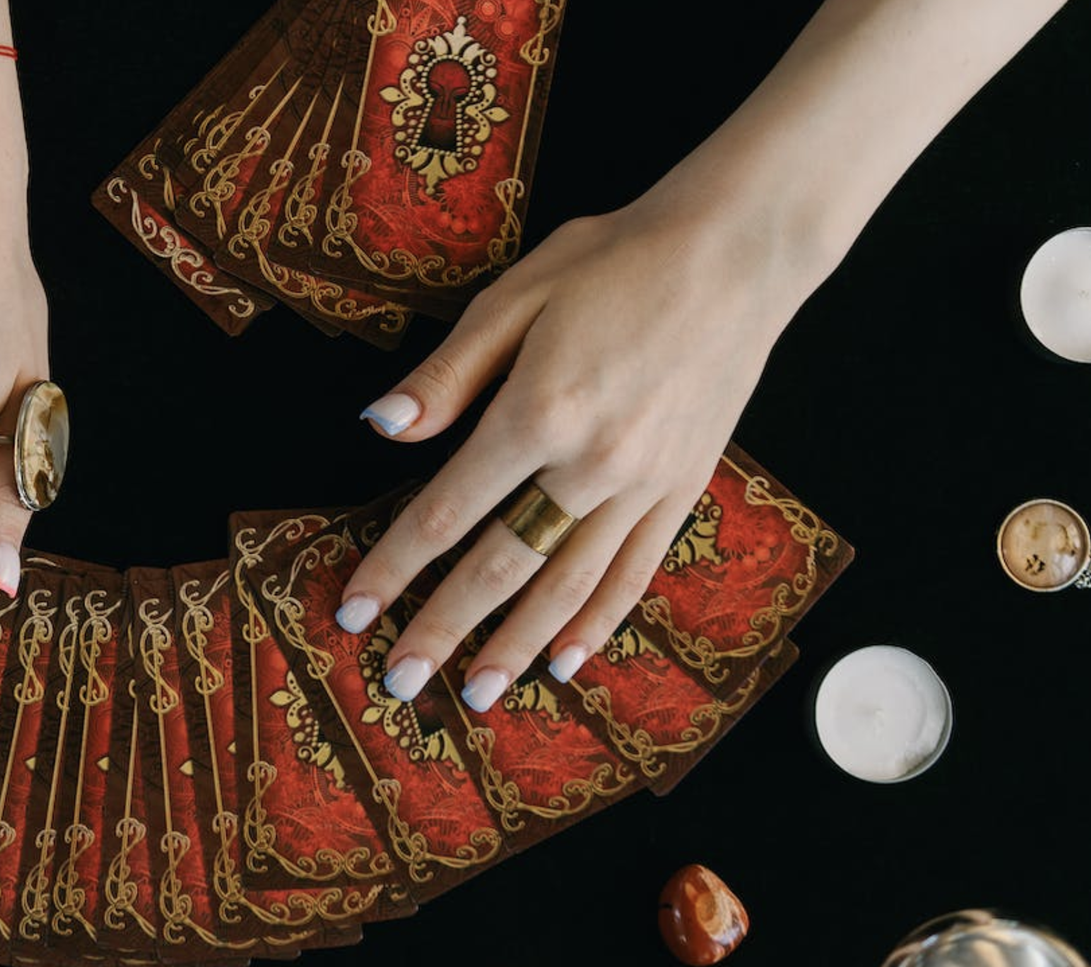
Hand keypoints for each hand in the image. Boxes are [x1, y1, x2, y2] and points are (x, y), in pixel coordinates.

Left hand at [339, 196, 824, 709]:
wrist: (737, 252)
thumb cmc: (617, 260)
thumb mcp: (516, 296)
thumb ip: (448, 374)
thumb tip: (381, 427)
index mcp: (538, 413)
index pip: (447, 511)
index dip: (395, 567)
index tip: (353, 613)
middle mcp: (591, 464)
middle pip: (501, 567)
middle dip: (443, 629)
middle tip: (399, 682)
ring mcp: (644, 484)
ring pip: (568, 587)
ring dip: (516, 646)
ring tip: (478, 695)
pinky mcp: (684, 488)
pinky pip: (634, 574)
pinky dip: (598, 623)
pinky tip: (566, 660)